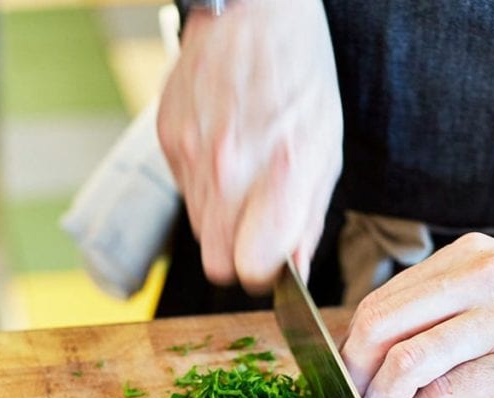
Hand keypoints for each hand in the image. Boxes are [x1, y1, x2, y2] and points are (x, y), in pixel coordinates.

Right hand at [157, 0, 341, 290]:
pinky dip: (203, 186)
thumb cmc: (299, 76)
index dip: (262, 274)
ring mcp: (192, 155)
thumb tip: (294, 270)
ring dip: (221, 223)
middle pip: (217, 263)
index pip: (250, 269)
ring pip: (198, 232)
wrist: (250, 10)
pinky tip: (222, 153)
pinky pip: (184, 192)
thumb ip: (307, 220)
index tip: (270, 262)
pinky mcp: (168, 140)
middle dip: (237, 256)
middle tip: (255, 232)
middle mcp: (231, 170)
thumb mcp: (325, 149)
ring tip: (243, 183)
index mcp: (281, 173)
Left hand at [340, 233, 493, 397]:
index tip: (346, 380)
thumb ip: (453, 312)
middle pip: (380, 323)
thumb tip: (389, 355)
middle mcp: (482, 278)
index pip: (384, 299)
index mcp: (471, 258)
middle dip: (351, 374)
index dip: (352, 346)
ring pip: (405, 360)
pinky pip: (443, 394)